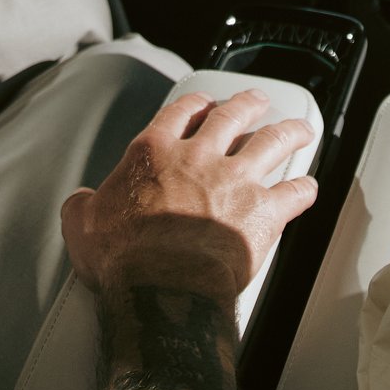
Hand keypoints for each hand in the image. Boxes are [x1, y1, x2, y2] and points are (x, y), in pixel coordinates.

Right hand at [62, 90, 317, 302]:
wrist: (162, 288)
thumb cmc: (123, 259)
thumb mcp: (83, 227)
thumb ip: (83, 206)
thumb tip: (80, 202)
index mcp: (154, 154)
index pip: (179, 112)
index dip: (195, 103)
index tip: (204, 103)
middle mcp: (199, 157)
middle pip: (232, 116)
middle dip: (248, 104)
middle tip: (257, 101)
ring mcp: (235, 181)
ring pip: (271, 142)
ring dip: (289, 132)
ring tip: (299, 130)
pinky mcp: (263, 211)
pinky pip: (293, 193)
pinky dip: (304, 189)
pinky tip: (309, 188)